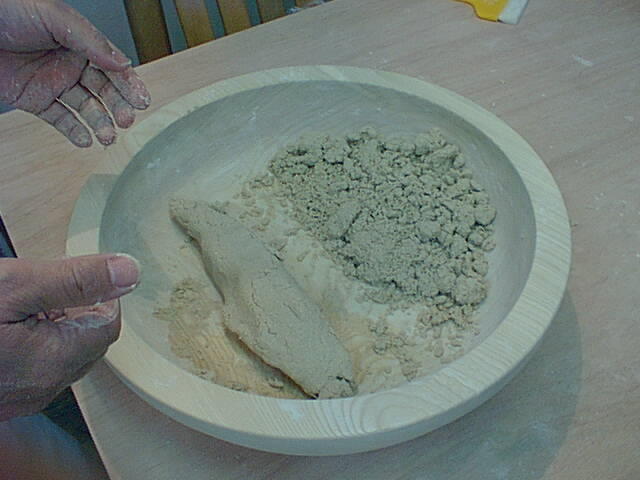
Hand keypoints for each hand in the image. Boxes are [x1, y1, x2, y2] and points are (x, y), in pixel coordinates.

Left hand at [0, 0, 149, 146]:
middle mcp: (69, 64)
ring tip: (107, 136)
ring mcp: (54, 83)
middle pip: (103, 90)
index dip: (129, 84)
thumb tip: (121, 62)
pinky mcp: (36, 100)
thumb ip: (90, 41)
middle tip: (126, 120)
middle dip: (118, 107)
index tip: (141, 100)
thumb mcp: (54, 18)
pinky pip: (60, 119)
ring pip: (86, 108)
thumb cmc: (8, 11)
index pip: (112, 67)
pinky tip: (86, 140)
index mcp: (79, 43)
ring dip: (100, 123)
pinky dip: (74, 132)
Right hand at [0, 254, 139, 420]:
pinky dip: (32, 346)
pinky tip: (8, 328)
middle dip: (77, 311)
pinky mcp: (1, 399)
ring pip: (61, 357)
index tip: (76, 276)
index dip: (99, 295)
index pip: (109, 325)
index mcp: (55, 361)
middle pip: (88, 343)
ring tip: (24, 305)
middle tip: (46, 288)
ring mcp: (18, 399)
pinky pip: (33, 370)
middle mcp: (41, 389)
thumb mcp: (16, 287)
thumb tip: (130, 272)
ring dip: (54, 329)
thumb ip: (76, 280)